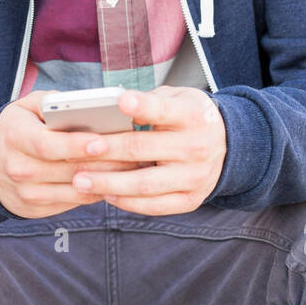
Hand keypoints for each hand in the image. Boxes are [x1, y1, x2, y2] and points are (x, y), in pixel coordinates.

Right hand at [0, 91, 144, 217]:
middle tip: (135, 153)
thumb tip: (86, 104)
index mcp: (15, 138)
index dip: (76, 145)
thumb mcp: (25, 107)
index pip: (47, 145)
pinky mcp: (37, 210)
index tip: (102, 140)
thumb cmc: (14, 130)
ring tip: (133, 167)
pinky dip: (97, 192)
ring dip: (107, 180)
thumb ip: (53, 102)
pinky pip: (74, 203)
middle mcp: (19, 169)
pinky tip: (116, 180)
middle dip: (105, 163)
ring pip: (76, 191)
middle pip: (68, 170)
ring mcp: (27, 194)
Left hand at [68, 86, 227, 214]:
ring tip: (80, 180)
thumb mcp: (177, 99)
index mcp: (193, 117)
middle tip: (78, 151)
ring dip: (109, 183)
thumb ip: (149, 102)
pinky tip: (105, 195)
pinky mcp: (190, 200)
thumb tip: (112, 111)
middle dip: (109, 150)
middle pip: (144, 149)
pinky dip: (127, 202)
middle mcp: (196, 148)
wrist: (228, 145)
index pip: (164, 110)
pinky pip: (154, 206)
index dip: (142, 106)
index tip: (120, 102)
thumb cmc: (188, 117)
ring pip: (145, 184)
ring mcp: (195, 177)